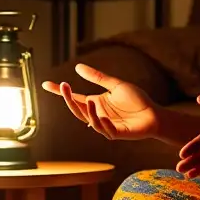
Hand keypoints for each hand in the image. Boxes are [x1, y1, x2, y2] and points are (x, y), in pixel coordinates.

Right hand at [42, 64, 160, 140]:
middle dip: (68, 99)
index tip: (46, 84)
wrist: (154, 114)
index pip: (74, 98)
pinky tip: (101, 114)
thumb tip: (78, 67)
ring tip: (90, 100)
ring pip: (90, 120)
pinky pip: (105, 130)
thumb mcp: (115, 85)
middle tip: (64, 86)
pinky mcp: (116, 133)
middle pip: (77, 109)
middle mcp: (97, 114)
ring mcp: (105, 125)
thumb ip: (98, 77)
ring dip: (88, 111)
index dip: (60, 92)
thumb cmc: (136, 101)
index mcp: (96, 103)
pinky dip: (101, 122)